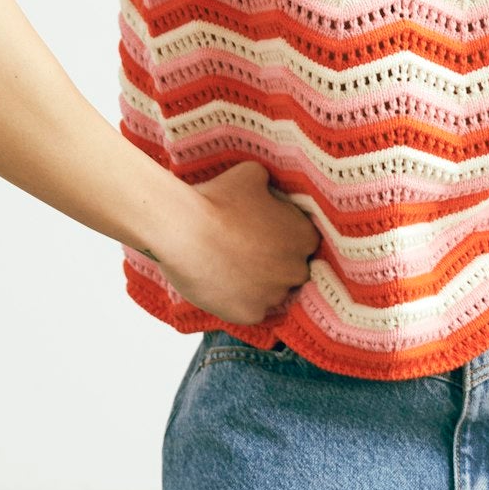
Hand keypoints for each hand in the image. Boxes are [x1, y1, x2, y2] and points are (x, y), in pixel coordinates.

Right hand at [154, 160, 321, 326]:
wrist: (184, 230)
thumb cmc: (219, 198)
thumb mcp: (251, 174)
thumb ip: (269, 183)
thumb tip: (267, 184)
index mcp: (304, 237)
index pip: (304, 242)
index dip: (283, 238)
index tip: (263, 235)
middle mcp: (297, 270)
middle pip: (291, 271)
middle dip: (274, 264)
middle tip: (246, 253)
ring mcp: (274, 296)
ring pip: (271, 294)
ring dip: (257, 285)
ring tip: (229, 269)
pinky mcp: (250, 315)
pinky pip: (249, 311)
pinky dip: (238, 302)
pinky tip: (221, 286)